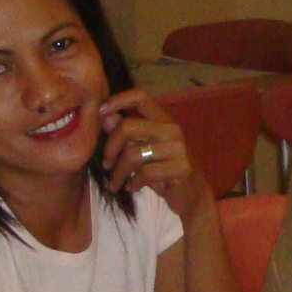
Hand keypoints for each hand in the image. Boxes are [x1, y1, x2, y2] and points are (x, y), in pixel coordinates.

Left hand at [98, 89, 200, 213]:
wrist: (191, 195)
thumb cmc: (163, 171)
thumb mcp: (142, 151)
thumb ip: (125, 134)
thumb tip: (105, 116)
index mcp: (163, 119)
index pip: (141, 96)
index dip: (118, 99)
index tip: (100, 111)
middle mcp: (171, 129)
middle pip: (127, 127)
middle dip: (110, 148)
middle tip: (105, 165)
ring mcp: (178, 148)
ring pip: (132, 153)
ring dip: (118, 173)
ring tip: (114, 183)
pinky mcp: (181, 167)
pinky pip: (145, 172)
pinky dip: (132, 183)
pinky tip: (131, 187)